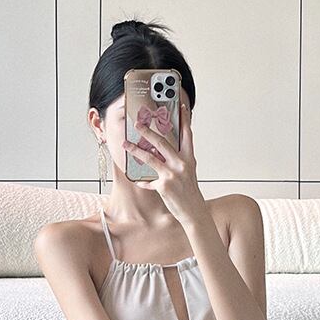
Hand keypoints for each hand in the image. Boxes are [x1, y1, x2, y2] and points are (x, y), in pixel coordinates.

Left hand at [123, 98, 204, 222]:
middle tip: (138, 123)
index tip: (182, 108)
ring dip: (135, 149)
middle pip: (162, 142)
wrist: (194, 211)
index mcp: (189, 159)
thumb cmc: (190, 192)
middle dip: (148, 131)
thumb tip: (161, 152)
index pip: (187, 135)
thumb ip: (177, 161)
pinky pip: (148, 181)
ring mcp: (172, 175)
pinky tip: (137, 180)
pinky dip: (142, 181)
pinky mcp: (164, 186)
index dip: (185, 121)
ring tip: (125, 143)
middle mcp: (181, 164)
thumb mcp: (188, 173)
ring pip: (150, 157)